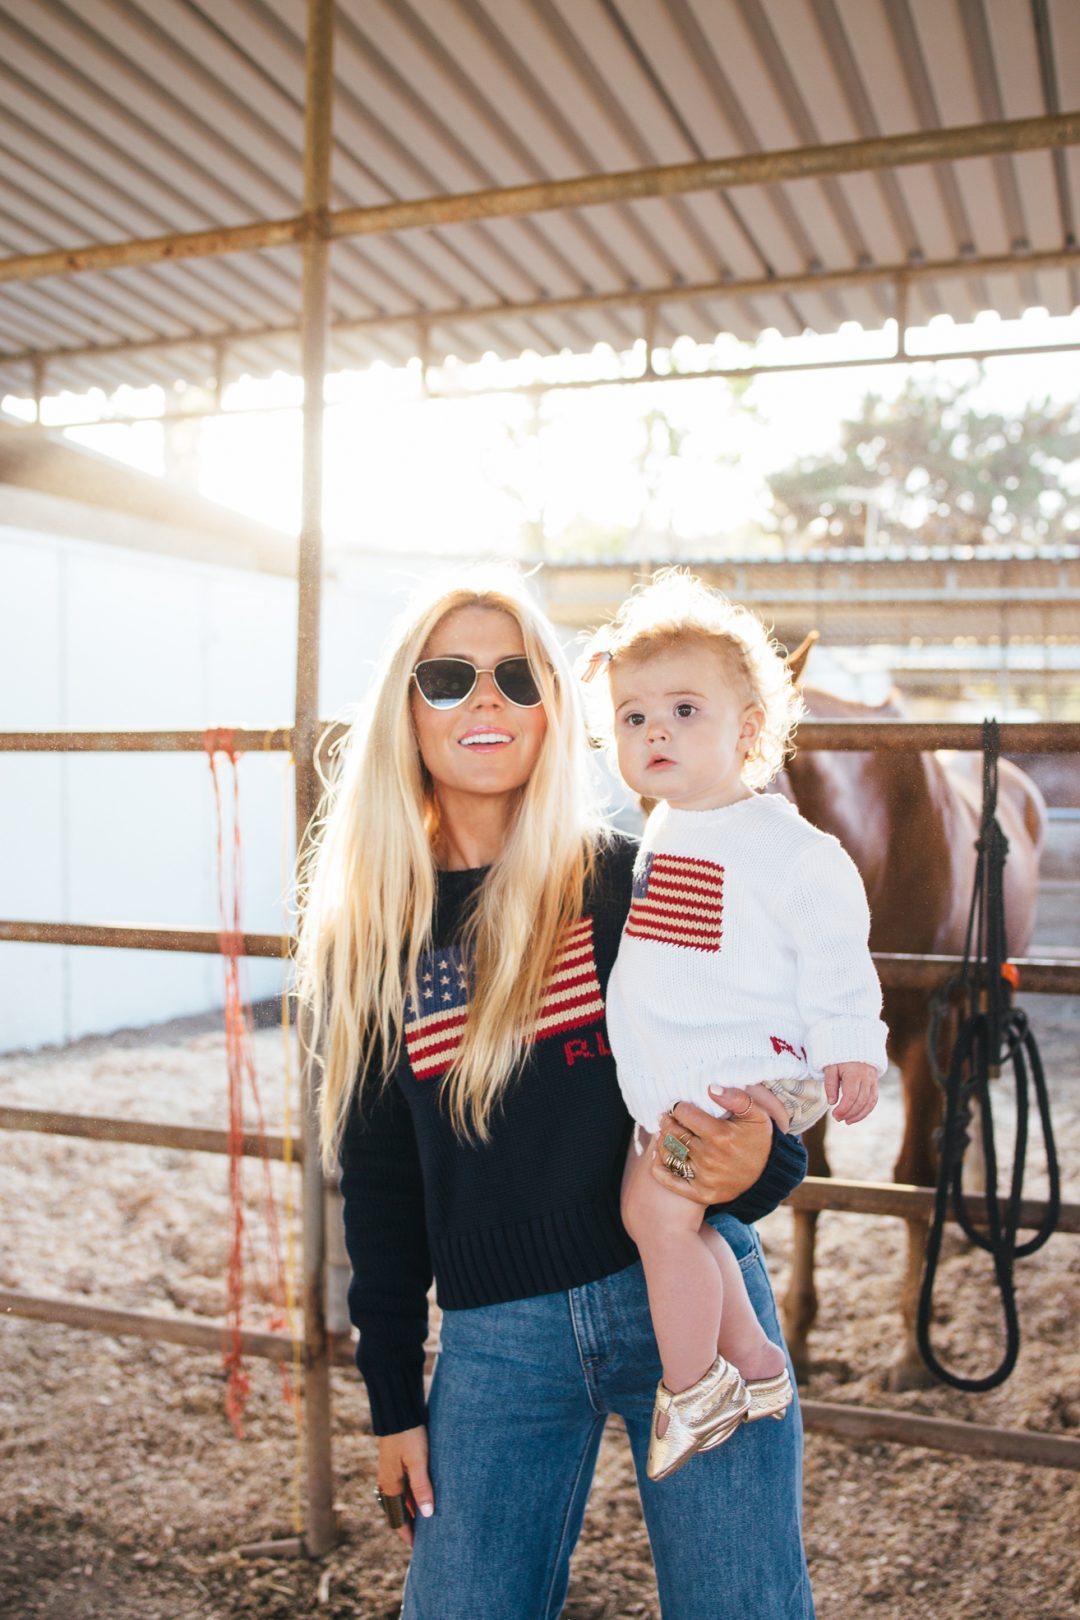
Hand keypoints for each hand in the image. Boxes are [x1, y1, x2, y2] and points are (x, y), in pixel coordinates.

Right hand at [377, 1426, 433, 1547]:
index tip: (418, 1549)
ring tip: (429, 1520)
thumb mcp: (418, 1461)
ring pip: (402, 1498)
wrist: (398, 1410)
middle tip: (427, 1538)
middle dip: (412, 1524)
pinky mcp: (397, 1462)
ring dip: (413, 1509)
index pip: (397, 1519)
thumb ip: (422, 1488)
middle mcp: (388, 1481)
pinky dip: (414, 1495)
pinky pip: (404, 1486)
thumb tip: (427, 1515)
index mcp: (390, 1485)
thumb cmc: (409, 1435)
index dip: (408, 1534)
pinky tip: (425, 1495)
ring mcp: (391, 1472)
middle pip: (399, 1510)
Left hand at [650, 1086, 770, 1204]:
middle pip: (674, 1133)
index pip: (684, 1114)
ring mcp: (704, 1178)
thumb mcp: (757, 1114)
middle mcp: (709, 1158)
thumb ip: (737, 1098)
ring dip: (662, 1140)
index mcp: (720, 1136)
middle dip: (667, 1121)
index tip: (677, 1105)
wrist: (768, 1175)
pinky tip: (658, 1155)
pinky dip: (658, 1167)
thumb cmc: (758, 1139)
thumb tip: (711, 1088)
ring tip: (663, 1132)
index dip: (677, 1107)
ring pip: (669, 1153)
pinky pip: (669, 1180)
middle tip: (666, 1116)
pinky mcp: (700, 1193)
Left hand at [824, 1062, 877, 1124]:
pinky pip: (873, 1100)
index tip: (834, 1115)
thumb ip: (830, 1084)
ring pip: (870, 1103)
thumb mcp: (831, 1067)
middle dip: (849, 1113)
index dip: (843, 1109)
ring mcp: (873, 1081)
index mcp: (854, 1073)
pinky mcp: (875, 1084)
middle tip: (838, 1119)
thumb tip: (832, 1102)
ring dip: (859, 1115)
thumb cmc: (840, 1058)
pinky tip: (856, 1116)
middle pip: (861, 1101)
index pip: (851, 1096)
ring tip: (847, 1121)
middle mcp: (866, 1078)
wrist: (856, 1045)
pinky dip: (866, 1110)